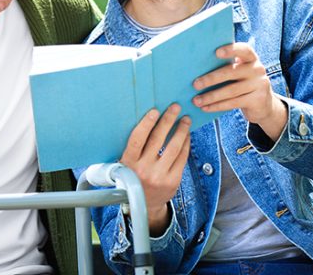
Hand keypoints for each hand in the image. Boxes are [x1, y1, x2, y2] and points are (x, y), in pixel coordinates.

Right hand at [120, 105, 190, 234]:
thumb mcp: (126, 164)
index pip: (137, 139)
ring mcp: (159, 176)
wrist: (143, 204)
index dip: (146, 123)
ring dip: (181, 131)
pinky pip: (182, 158)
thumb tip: (148, 122)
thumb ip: (134, 148)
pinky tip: (187, 136)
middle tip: (175, 108)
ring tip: (185, 120)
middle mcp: (143, 169)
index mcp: (128, 162)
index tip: (155, 110)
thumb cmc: (133, 176)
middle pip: (157, 140)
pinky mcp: (172, 182)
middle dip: (168, 121)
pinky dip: (186, 145)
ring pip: (173, 148)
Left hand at [192, 42, 287, 140]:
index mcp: (251, 59)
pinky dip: (217, 106)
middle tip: (195, 85)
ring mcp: (260, 85)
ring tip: (196, 100)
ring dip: (211, 96)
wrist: (264, 105)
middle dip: (211, 78)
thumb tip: (196, 69)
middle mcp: (257, 69)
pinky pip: (234, 103)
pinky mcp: (258, 100)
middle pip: (231, 72)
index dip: (231, 50)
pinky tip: (205, 108)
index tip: (216, 52)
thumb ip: (226, 67)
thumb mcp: (239, 73)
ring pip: (231, 90)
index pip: (243, 50)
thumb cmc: (243, 84)